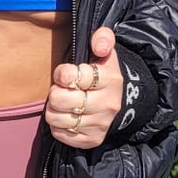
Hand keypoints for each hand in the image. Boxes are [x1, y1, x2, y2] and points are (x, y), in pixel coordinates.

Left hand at [47, 27, 121, 149]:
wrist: (124, 101)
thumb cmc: (105, 74)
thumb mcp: (107, 52)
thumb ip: (103, 38)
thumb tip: (99, 46)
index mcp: (110, 79)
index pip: (72, 76)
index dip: (62, 74)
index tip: (64, 74)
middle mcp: (107, 104)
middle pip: (61, 100)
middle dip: (55, 93)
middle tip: (61, 90)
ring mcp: (101, 124)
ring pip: (57, 119)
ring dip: (53, 110)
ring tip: (62, 104)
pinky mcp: (93, 139)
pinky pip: (62, 134)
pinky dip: (58, 126)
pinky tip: (67, 117)